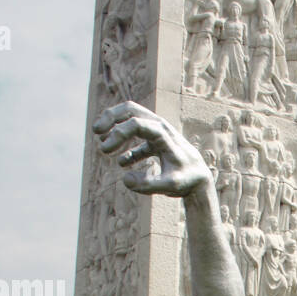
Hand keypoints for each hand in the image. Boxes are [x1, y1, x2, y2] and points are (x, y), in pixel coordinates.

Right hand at [94, 101, 210, 197]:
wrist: (200, 180)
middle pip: (131, 109)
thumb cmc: (186, 181)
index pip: (136, 124)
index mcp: (163, 134)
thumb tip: (125, 179)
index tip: (105, 150)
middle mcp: (160, 128)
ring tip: (104, 146)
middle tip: (96, 131)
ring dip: (115, 127)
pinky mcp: (156, 142)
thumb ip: (148, 184)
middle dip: (111, 117)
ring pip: (131, 117)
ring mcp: (158, 133)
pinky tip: (122, 162)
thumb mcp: (170, 186)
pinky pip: (136, 136)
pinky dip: (125, 144)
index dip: (118, 133)